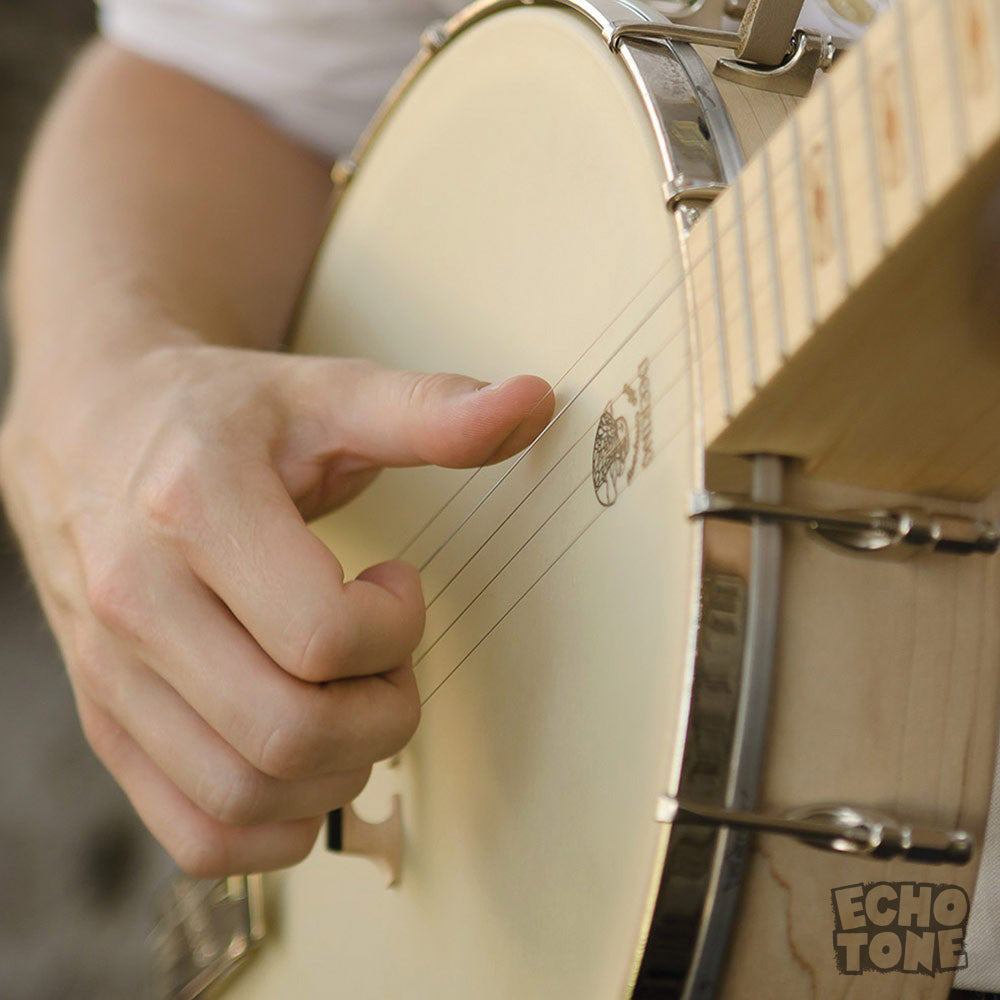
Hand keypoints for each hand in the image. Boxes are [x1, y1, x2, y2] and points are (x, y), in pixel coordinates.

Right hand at [0, 339, 552, 874]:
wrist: (92, 430)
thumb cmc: (216, 415)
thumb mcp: (324, 395)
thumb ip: (429, 412)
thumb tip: (534, 402)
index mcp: (194, 510)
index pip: (323, 636)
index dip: (397, 627)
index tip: (397, 585)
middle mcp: (136, 603)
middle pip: (290, 735)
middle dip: (382, 713)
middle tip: (385, 657)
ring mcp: (111, 675)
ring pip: (245, 798)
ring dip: (338, 771)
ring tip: (343, 697)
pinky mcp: (107, 723)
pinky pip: (195, 835)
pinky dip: (274, 829)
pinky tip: (306, 763)